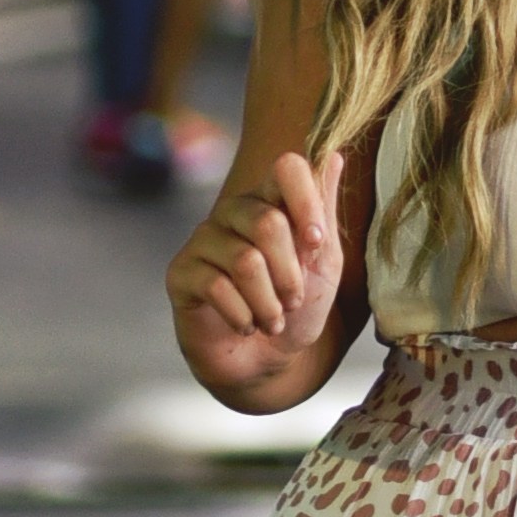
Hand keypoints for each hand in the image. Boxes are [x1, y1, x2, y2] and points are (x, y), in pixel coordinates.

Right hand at [171, 145, 346, 409]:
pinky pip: (216, 287)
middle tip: (293, 301)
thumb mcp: (323, 261)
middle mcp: (234, 213)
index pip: (287, 168)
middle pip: (268, 222)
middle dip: (291, 274)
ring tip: (273, 320)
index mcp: (271, 201)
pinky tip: (245, 325)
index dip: (306, 203)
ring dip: (269, 303)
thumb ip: (324, 210)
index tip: (316, 243)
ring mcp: (203, 240)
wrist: (266, 362)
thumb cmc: (296, 307)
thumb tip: (336, 154)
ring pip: (245, 261)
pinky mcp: (181, 273)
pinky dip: (243, 316)